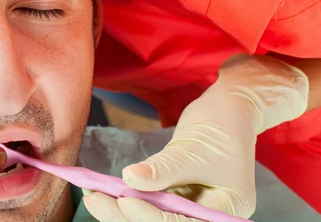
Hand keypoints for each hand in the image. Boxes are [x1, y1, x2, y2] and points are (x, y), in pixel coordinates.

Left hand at [84, 54, 308, 220]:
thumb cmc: (220, 124)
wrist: (228, 109)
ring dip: (121, 210)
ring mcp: (193, 206)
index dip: (152, 216)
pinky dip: (128, 197)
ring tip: (92, 197)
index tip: (125, 202)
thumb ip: (163, 168)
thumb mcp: (192, 148)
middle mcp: (210, 213)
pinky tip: (102, 192)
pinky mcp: (177, 196)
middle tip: (95, 202)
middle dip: (128, 216)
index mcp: (227, 208)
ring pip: (154, 216)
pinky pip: (150, 202)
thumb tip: (130, 179)